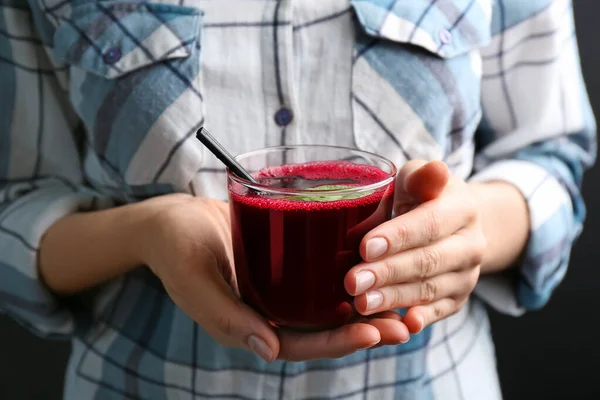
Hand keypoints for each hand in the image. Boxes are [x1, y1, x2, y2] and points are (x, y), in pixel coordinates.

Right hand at [136, 194, 409, 361]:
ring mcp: (279, 290)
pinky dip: (350, 277)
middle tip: (402, 324)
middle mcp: (270, 313)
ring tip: (405, 302)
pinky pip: (320, 276)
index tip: (372, 332)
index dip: (336, 343)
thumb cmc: (175, 248)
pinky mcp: (285, 265)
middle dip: (363, 329)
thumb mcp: (195, 280)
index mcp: (250, 327)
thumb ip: (226, 316)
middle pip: (323, 329)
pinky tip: (378, 266)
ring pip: (328, 306)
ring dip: (365, 306)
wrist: (171, 220)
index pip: (300, 344)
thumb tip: (269, 348)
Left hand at [344, 160, 485, 333]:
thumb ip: (419, 177)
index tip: (365, 247)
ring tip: (361, 303)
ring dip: (394, 298)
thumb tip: (434, 171)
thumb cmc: (419, 196)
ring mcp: (467, 274)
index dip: (398, 237)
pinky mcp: (458, 298)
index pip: (429, 224)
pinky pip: (439, 311)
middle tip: (353, 282)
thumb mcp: (416, 178)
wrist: (451, 223)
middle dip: (388, 273)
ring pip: (430, 289)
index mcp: (462, 207)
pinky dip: (421, 319)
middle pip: (428, 261)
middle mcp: (472, 243)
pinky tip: (402, 326)